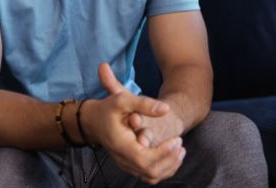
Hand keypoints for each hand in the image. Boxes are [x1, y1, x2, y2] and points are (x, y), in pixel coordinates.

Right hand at [85, 63, 185, 184]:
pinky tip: (174, 156)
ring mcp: (126, 165)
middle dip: (169, 159)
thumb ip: (144, 104)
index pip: (144, 159)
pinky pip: (149, 175)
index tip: (176, 139)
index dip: (163, 153)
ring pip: (151, 176)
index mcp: (121, 145)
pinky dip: (164, 169)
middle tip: (180, 143)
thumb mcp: (123, 99)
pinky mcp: (131, 165)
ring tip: (181, 150)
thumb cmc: (109, 109)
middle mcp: (123, 159)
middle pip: (150, 170)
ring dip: (169, 166)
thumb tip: (165, 109)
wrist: (94, 121)